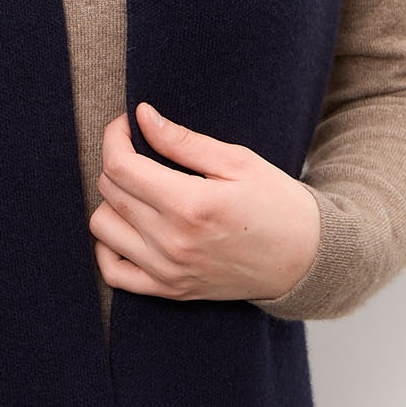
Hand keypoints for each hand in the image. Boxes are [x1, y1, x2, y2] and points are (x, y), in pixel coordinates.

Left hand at [89, 102, 320, 302]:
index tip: (128, 124)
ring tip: (140, 190)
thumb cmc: (276, 204)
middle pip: (109, 192)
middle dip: (118, 161)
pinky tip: (129, 226)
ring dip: (113, 201)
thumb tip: (142, 116)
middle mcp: (172, 242)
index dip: (115, 137)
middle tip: (142, 151)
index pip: (121, 166)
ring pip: (102, 227)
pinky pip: (112, 272)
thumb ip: (183, 140)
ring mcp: (167, 271)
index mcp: (190, 205)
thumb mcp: (237, 161)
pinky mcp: (168, 290)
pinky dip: (108, 246)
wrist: (303, 260)